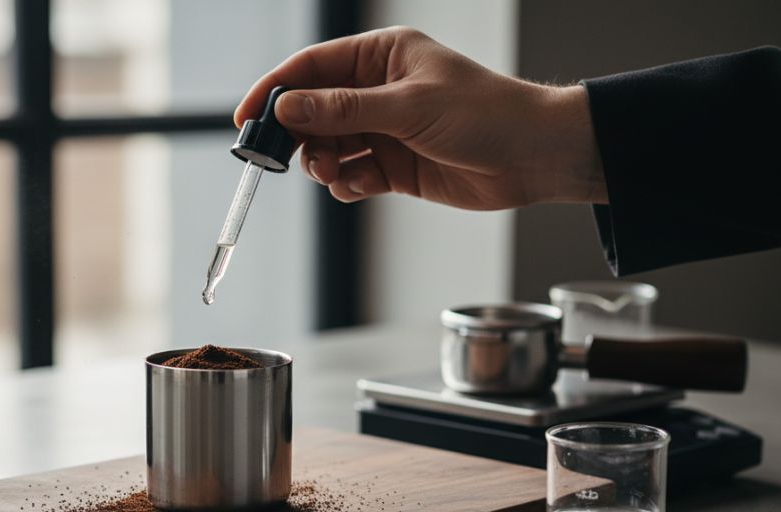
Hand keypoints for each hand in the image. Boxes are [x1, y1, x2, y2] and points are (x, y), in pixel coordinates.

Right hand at [235, 27, 606, 208]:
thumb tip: (288, 107)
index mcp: (382, 57)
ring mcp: (384, 130)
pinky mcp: (393, 166)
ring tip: (333, 173)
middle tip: (277, 159)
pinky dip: (346, 184)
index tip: (246, 119)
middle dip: (296, 136)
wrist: (534, 157)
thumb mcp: (408, 107)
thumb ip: (344, 110)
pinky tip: (359, 186)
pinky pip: (351, 175)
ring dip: (321, 164)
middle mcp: (378, 91)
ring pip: (328, 147)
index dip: (274, 92)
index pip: (312, 69)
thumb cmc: (485, 115)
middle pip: (313, 111)